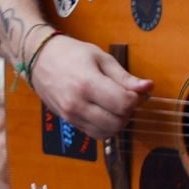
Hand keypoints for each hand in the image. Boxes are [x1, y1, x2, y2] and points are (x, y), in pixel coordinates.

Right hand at [27, 34, 151, 138]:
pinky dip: (106, 127)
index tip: (133, 89)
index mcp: (87, 84)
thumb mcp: (101, 58)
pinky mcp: (69, 122)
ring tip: (115, 104)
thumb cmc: (71, 54)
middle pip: (117, 122)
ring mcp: (72, 116)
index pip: (123, 104)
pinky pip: (95, 134)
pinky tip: (105, 111)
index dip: (135, 99)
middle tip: (125, 97)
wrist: (39, 59)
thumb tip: (148, 87)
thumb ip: (125, 77)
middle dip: (128, 112)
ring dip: (118, 122)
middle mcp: (78, 104)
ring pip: (107, 133)